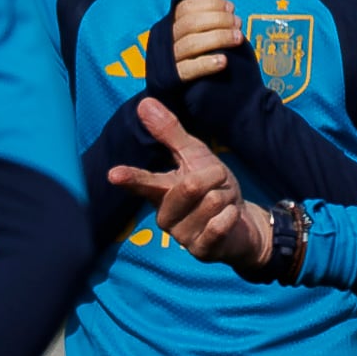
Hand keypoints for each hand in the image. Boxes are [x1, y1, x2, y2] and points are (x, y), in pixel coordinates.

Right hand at [105, 101, 274, 267]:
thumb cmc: (213, 187)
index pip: (143, 181)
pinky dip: (231, 215)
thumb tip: (144, 103)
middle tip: (218, 183)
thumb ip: (170, 133)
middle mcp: (165, 216)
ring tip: (223, 203)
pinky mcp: (200, 252)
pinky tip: (229, 218)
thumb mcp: (195, 155)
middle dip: (215, 177)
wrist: (242, 224)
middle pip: (190, 186)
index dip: (130, 177)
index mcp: (159, 191)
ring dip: (226, 196)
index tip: (114, 175)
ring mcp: (182, 236)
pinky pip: (219, 225)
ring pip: (210, 203)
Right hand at [167, 0, 240, 87]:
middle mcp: (165, 40)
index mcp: (169, 26)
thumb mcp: (190, 37)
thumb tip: (229, 12)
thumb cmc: (190, 60)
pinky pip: (189, 69)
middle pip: (190, 23)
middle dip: (219, 19)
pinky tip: (224, 61)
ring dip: (218, 37)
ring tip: (237, 39)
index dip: (210, 4)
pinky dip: (206, 63)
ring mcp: (168, 60)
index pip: (186, 8)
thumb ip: (204, 24)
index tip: (231, 8)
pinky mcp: (173, 79)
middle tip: (238, 23)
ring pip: (191, 44)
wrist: (171, 97)